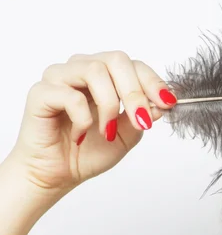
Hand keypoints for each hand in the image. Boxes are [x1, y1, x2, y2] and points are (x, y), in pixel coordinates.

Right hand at [6, 51, 176, 196]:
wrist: (58, 173)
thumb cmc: (89, 151)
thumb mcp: (127, 136)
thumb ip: (143, 116)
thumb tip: (162, 103)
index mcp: (104, 77)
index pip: (132, 65)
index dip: (152, 82)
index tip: (167, 103)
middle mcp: (81, 70)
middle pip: (116, 60)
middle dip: (135, 92)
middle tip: (142, 120)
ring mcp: (59, 78)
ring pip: (94, 71)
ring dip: (110, 105)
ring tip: (107, 132)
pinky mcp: (41, 93)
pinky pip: (69, 95)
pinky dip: (83, 119)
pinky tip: (80, 135)